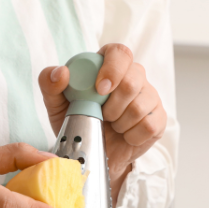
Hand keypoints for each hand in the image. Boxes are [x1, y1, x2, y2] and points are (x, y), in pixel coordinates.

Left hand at [38, 44, 166, 200]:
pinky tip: (124, 136)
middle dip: (114, 104)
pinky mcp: (158, 119)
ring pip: (141, 105)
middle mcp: (134, 76)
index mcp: (109, 65)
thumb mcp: (57, 105)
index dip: (113, 69)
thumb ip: (50, 84)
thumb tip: (61, 72)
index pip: (119, 52)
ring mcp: (150, 97)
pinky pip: (149, 125)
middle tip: (102, 116)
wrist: (93, 154)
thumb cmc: (77, 123)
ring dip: (120, 123)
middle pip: (134, 79)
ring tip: (111, 126)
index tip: (100, 90)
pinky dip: (131, 136)